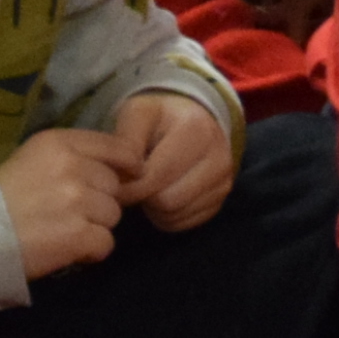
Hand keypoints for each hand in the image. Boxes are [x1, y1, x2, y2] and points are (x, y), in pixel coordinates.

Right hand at [0, 124, 132, 279]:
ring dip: (95, 227)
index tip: (123, 178)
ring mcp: (76, 201)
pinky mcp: (78, 234)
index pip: (118, 147)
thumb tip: (118, 169)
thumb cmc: (1, 197)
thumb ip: (73, 157)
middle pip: (115, 186)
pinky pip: (106, 244)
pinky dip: (91, 252)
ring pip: (113, 216)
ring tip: (65, 231)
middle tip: (71, 213)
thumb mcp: (34, 159)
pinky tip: (68, 249)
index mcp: (59, 143)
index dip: (125, 165)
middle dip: (100, 201)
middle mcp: (72, 166)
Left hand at [108, 88, 233, 225]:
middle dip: (143, 196)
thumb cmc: (160, 118)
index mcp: (197, 130)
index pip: (158, 175)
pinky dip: (166, 216)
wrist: (193, 119)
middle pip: (168, 201)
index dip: (130, 185)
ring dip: (153, 208)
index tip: (114, 182)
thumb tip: (125, 175)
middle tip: (132, 184)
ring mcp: (223, 183)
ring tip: (148, 186)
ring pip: (175, 215)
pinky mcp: (220, 201)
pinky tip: (161, 194)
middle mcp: (219, 158)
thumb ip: (126, 141)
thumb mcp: (138, 114)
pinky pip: (184, 223)